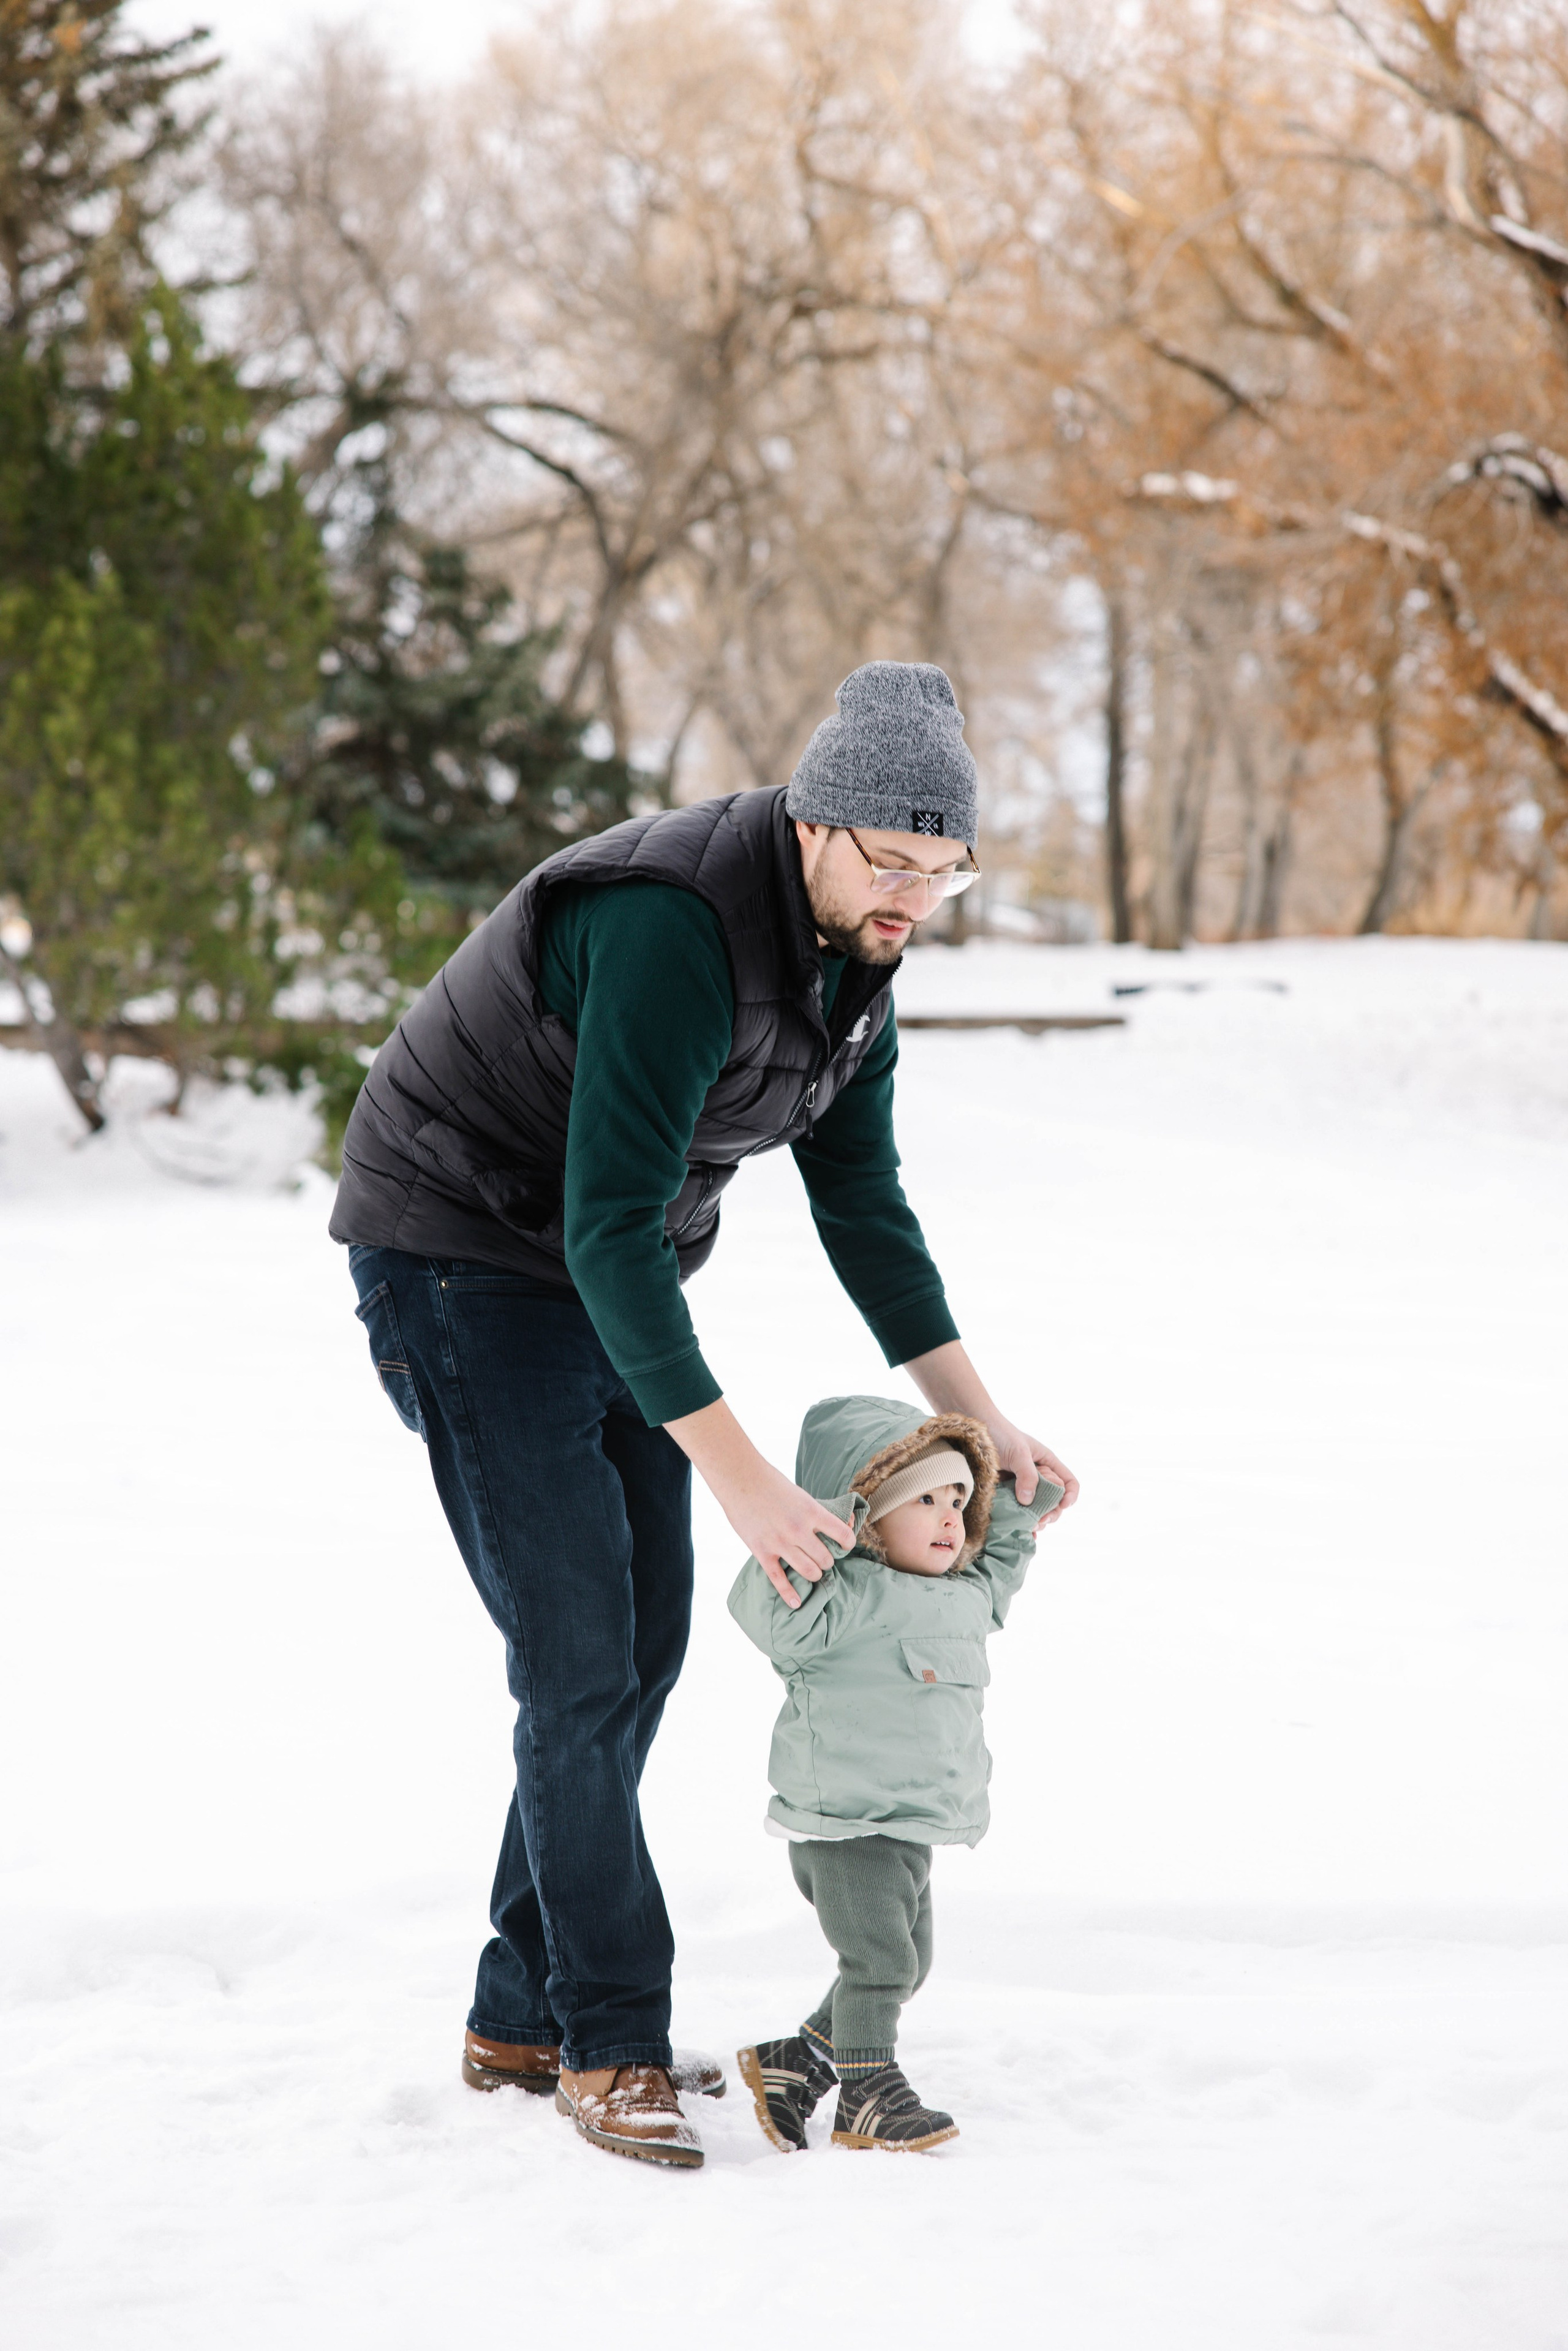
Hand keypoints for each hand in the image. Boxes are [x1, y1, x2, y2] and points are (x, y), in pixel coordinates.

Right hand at [663, 1397, 854, 1607]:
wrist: (740, 1479)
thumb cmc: (771, 1483)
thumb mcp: (800, 1494)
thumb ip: (815, 1513)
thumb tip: (836, 1524)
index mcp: (812, 1512)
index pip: (843, 1535)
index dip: (847, 1543)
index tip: (845, 1545)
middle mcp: (799, 1530)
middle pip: (825, 1559)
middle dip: (827, 1561)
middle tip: (822, 1558)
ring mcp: (780, 1543)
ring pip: (809, 1572)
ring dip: (814, 1574)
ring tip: (812, 1571)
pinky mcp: (762, 1552)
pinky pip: (779, 1580)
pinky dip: (789, 1594)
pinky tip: (796, 1603)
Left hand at [988, 1419, 1077, 1523]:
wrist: (974, 1434)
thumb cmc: (1001, 1435)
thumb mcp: (1018, 1451)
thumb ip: (1027, 1475)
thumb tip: (1028, 1501)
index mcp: (1047, 1464)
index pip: (1069, 1482)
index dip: (1070, 1495)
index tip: (1063, 1505)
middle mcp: (1038, 1478)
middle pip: (1055, 1502)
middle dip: (1051, 1513)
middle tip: (1040, 1520)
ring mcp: (1023, 1488)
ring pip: (1038, 1510)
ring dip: (1037, 1521)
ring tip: (1029, 1526)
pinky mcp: (1007, 1495)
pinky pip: (1019, 1513)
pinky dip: (1022, 1524)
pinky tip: (1022, 1533)